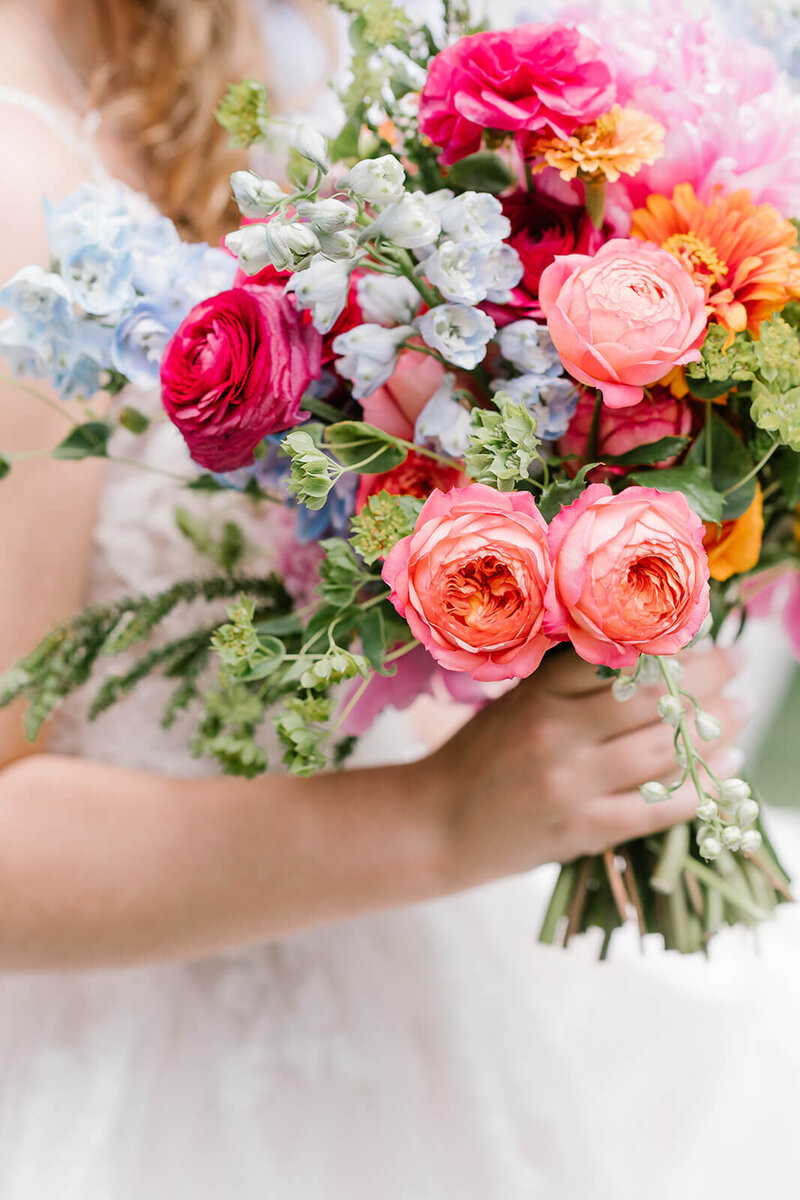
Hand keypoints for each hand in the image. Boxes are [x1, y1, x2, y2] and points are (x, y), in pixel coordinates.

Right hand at [429, 646, 744, 887]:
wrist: (436, 824)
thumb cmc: (477, 757)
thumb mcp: (513, 704)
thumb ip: (567, 683)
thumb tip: (644, 655)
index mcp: (538, 693)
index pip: (619, 657)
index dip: (671, 644)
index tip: (705, 634)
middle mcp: (556, 734)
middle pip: (651, 700)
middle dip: (707, 680)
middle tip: (739, 667)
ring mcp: (571, 785)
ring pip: (663, 751)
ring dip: (713, 731)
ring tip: (740, 715)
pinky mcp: (582, 830)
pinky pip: (657, 807)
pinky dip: (697, 788)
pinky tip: (723, 772)